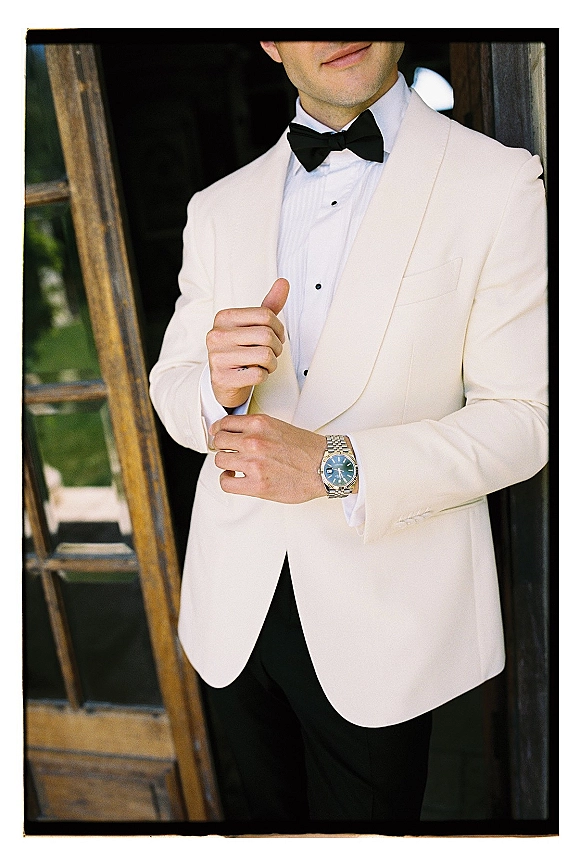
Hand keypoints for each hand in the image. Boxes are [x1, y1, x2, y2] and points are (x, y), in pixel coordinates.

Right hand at [206, 278, 289, 409]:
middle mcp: (217, 335)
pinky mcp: (222, 377)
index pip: (266, 315)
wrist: (224, 381)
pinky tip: (253, 374)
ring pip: (265, 355)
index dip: (278, 328)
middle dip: (277, 347)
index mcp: (224, 317)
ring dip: (271, 363)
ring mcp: (217, 356)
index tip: (275, 337)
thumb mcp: (253, 325)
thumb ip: (269, 305)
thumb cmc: (240, 350)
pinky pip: (258, 374)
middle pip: (267, 335)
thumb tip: (283, 283)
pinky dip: (263, 376)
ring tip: (262, 364)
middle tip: (270, 353)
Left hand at [209, 413, 326, 502]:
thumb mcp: (278, 427)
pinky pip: (226, 482)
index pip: (225, 423)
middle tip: (228, 452)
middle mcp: (254, 441)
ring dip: (226, 464)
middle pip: (219, 441)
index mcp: (260, 424)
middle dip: (223, 447)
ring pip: (219, 461)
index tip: (220, 436)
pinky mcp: (256, 484)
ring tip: (235, 466)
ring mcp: (253, 463)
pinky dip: (227, 480)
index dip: (220, 431)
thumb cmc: (307, 450)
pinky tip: (235, 478)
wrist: (326, 466)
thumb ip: (256, 429)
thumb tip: (236, 434)